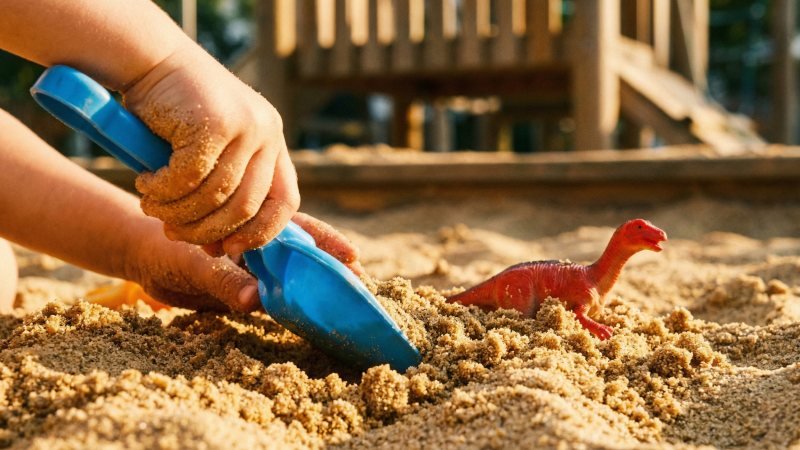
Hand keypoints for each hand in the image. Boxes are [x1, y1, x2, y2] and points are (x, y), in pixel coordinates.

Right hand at [123, 42, 297, 255]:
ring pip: (214, 196)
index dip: (261, 232)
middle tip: (174, 233)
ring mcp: (245, 125)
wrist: (148, 60)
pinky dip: (163, 191)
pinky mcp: (215, 122)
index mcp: (271, 142)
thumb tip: (224, 250)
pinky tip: (147, 184)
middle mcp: (267, 132)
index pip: (285, 201)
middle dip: (207, 230)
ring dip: (178, 212)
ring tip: (153, 206)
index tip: (231, 249)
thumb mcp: (208, 157)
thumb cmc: (174, 116)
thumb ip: (222, 196)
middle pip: (246, 206)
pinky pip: (189, 179)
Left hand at [124, 213, 364, 311]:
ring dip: (316, 289)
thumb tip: (256, 301)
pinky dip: (291, 307)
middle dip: (333, 268)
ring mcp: (255, 268)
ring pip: (294, 278)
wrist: (142, 257)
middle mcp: (261, 244)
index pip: (301, 231)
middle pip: (307, 256)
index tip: (352, 257)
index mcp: (254, 225)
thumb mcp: (192, 262)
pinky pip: (274, 298)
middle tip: (360, 285)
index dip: (328, 243)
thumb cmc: (164, 248)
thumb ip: (223, 280)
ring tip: (345, 304)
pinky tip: (309, 319)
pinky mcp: (245, 288)